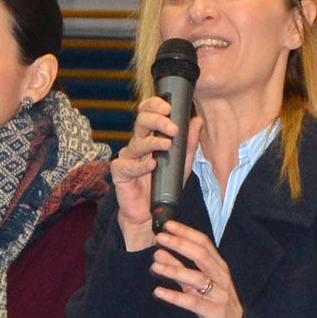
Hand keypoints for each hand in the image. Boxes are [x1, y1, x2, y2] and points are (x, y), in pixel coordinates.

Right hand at [109, 98, 203, 251]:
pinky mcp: (120, 173)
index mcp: (150, 137)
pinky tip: (151, 165)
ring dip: (153, 142)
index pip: (148, 113)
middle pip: (141, 122)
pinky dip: (140, 165)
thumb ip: (188, 143)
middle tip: (172, 127)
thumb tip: (197, 121)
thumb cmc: (163, 186)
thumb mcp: (182, 164)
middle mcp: (137, 144)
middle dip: (157, 120)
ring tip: (167, 145)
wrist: (150, 212)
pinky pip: (128, 165)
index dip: (155, 105)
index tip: (170, 107)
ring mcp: (127, 157)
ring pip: (137, 143)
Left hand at [150, 220, 241, 317]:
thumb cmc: (213, 303)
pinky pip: (194, 303)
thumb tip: (159, 252)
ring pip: (197, 278)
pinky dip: (175, 297)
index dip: (186, 232)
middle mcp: (221, 277)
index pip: (204, 243)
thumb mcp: (195, 284)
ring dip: (174, 270)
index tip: (168, 225)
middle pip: (201, 256)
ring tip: (154, 265)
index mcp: (218, 266)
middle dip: (180, 245)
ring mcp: (220, 295)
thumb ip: (179, 268)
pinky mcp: (215, 312)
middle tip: (159, 238)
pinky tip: (158, 292)